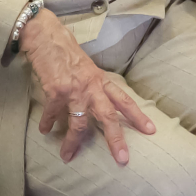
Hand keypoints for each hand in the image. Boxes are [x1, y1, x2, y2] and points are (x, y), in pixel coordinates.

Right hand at [21, 10, 156, 163]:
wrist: (47, 36)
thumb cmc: (67, 51)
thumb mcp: (87, 68)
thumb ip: (93, 85)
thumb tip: (96, 103)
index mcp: (101, 81)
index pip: (124, 100)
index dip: (138, 116)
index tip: (151, 130)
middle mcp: (92, 86)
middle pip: (108, 116)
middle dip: (116, 139)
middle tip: (122, 159)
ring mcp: (74, 90)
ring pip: (79, 123)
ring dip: (72, 142)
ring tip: (67, 155)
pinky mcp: (56, 91)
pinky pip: (52, 115)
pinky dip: (47, 124)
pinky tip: (43, 130)